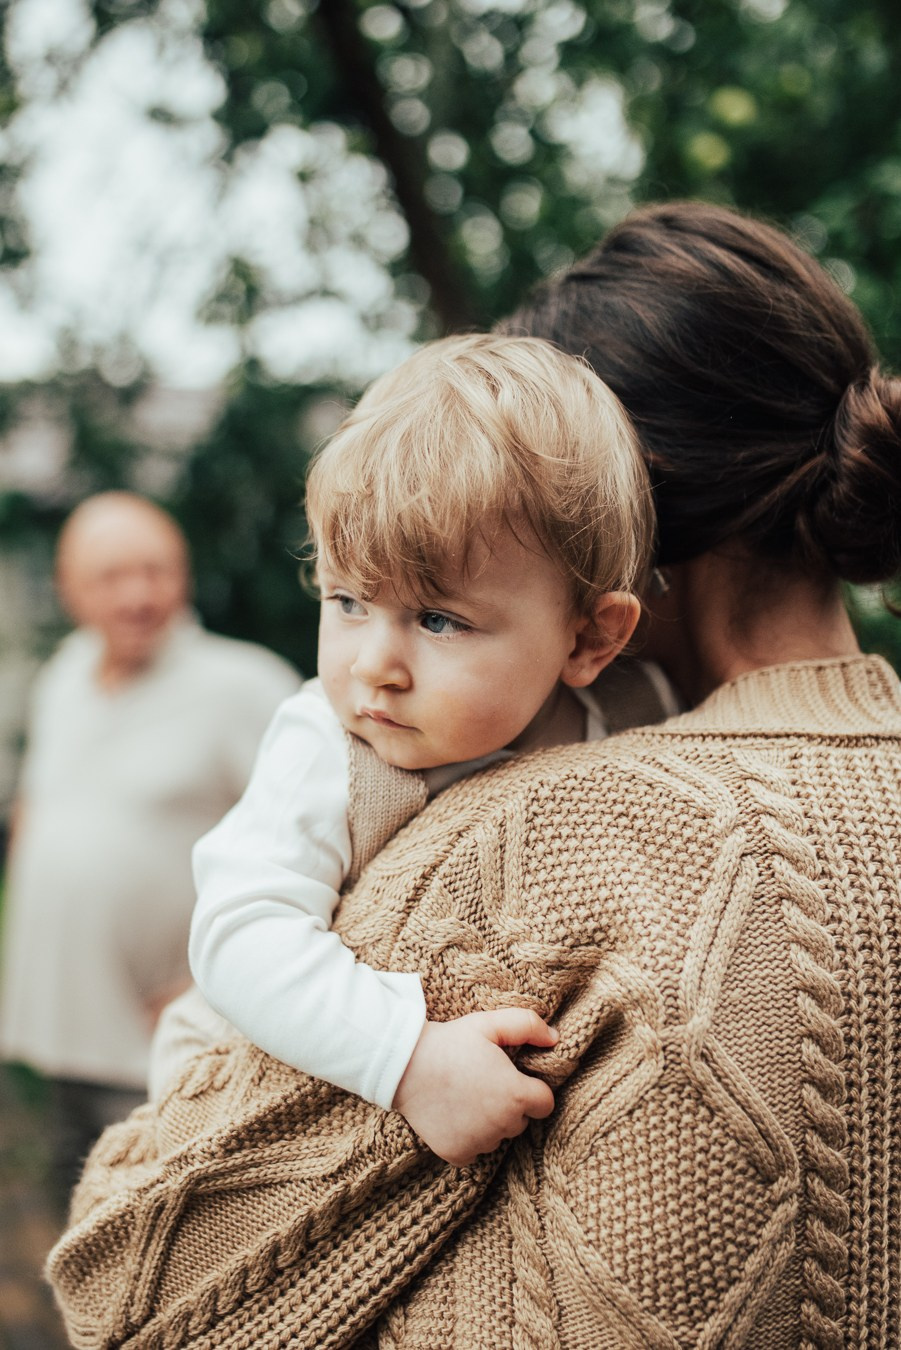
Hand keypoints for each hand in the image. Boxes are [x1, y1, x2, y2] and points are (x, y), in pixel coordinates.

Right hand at [391, 1010, 557, 1166]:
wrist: (405, 1065)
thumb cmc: (451, 1042)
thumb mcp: (490, 1024)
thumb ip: (528, 1025)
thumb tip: (555, 1039)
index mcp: (516, 1095)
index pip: (545, 1103)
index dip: (532, 1089)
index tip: (512, 1078)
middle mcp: (502, 1125)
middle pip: (521, 1121)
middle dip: (510, 1105)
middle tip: (484, 1082)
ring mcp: (479, 1143)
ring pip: (498, 1137)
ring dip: (490, 1122)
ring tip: (466, 1096)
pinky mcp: (457, 1154)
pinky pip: (475, 1152)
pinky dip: (468, 1138)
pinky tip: (454, 1115)